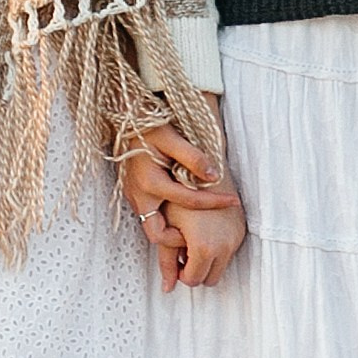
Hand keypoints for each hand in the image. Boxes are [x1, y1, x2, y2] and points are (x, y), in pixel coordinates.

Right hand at [120, 124, 245, 290]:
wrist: (124, 117)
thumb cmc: (149, 125)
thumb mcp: (172, 137)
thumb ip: (193, 158)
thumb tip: (214, 176)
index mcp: (151, 181)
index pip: (189, 201)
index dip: (214, 202)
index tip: (233, 201)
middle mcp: (140, 194)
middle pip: (157, 234)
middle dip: (179, 240)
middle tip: (200, 235)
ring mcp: (134, 195)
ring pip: (151, 226)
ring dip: (171, 232)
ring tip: (193, 228)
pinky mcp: (133, 193)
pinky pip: (148, 216)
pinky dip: (164, 221)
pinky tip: (180, 212)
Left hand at [153, 190, 246, 288]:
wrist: (201, 167)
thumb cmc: (179, 194)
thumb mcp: (168, 228)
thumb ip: (167, 261)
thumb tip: (167, 288)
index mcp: (204, 247)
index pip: (193, 280)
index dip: (181, 272)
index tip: (176, 255)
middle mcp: (225, 246)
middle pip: (210, 278)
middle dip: (196, 268)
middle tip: (184, 248)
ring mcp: (236, 237)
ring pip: (221, 266)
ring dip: (207, 259)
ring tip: (193, 237)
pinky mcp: (241, 229)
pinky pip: (229, 250)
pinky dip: (217, 248)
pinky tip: (205, 229)